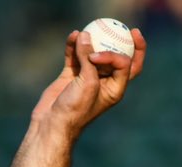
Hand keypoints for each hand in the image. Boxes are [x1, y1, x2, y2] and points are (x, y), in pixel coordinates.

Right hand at [31, 27, 147, 133]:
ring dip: (90, 42)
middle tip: (121, 27)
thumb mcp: (88, 83)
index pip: (128, 65)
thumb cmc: (76, 108)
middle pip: (116, 57)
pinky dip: (73, 46)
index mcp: (116, 88)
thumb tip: (85, 35)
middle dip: (119, 42)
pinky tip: (72, 36)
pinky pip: (75, 56)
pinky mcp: (71, 75)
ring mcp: (87, 78)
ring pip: (93, 54)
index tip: (105, 49)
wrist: (53, 123)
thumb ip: (89, 60)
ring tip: (83, 32)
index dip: (123, 52)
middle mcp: (104, 82)